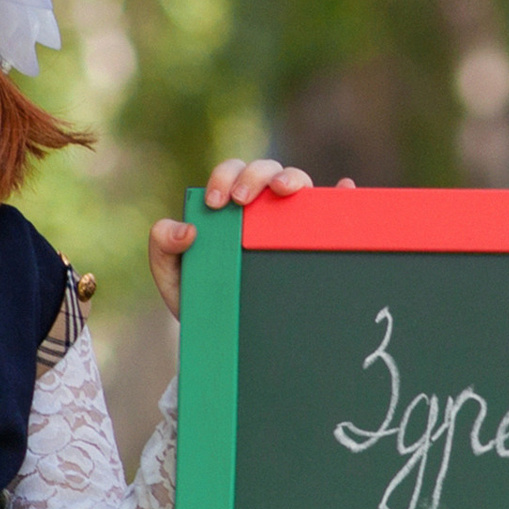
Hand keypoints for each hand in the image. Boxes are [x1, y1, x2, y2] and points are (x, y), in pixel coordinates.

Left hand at [149, 159, 354, 316]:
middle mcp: (264, 208)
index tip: (216, 202)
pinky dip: (342, 197)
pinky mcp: (315, 243)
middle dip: (255, 175)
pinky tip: (346, 188)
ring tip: (284, 192)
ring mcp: (291, 223)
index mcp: (231, 206)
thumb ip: (163, 249)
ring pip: (300, 184)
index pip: (233, 173)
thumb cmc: (202, 300)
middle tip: (242, 200)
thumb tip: (187, 229)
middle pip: (267, 170)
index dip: (225, 177)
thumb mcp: (174, 277)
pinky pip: (333, 214)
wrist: (230, 338)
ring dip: (293, 178)